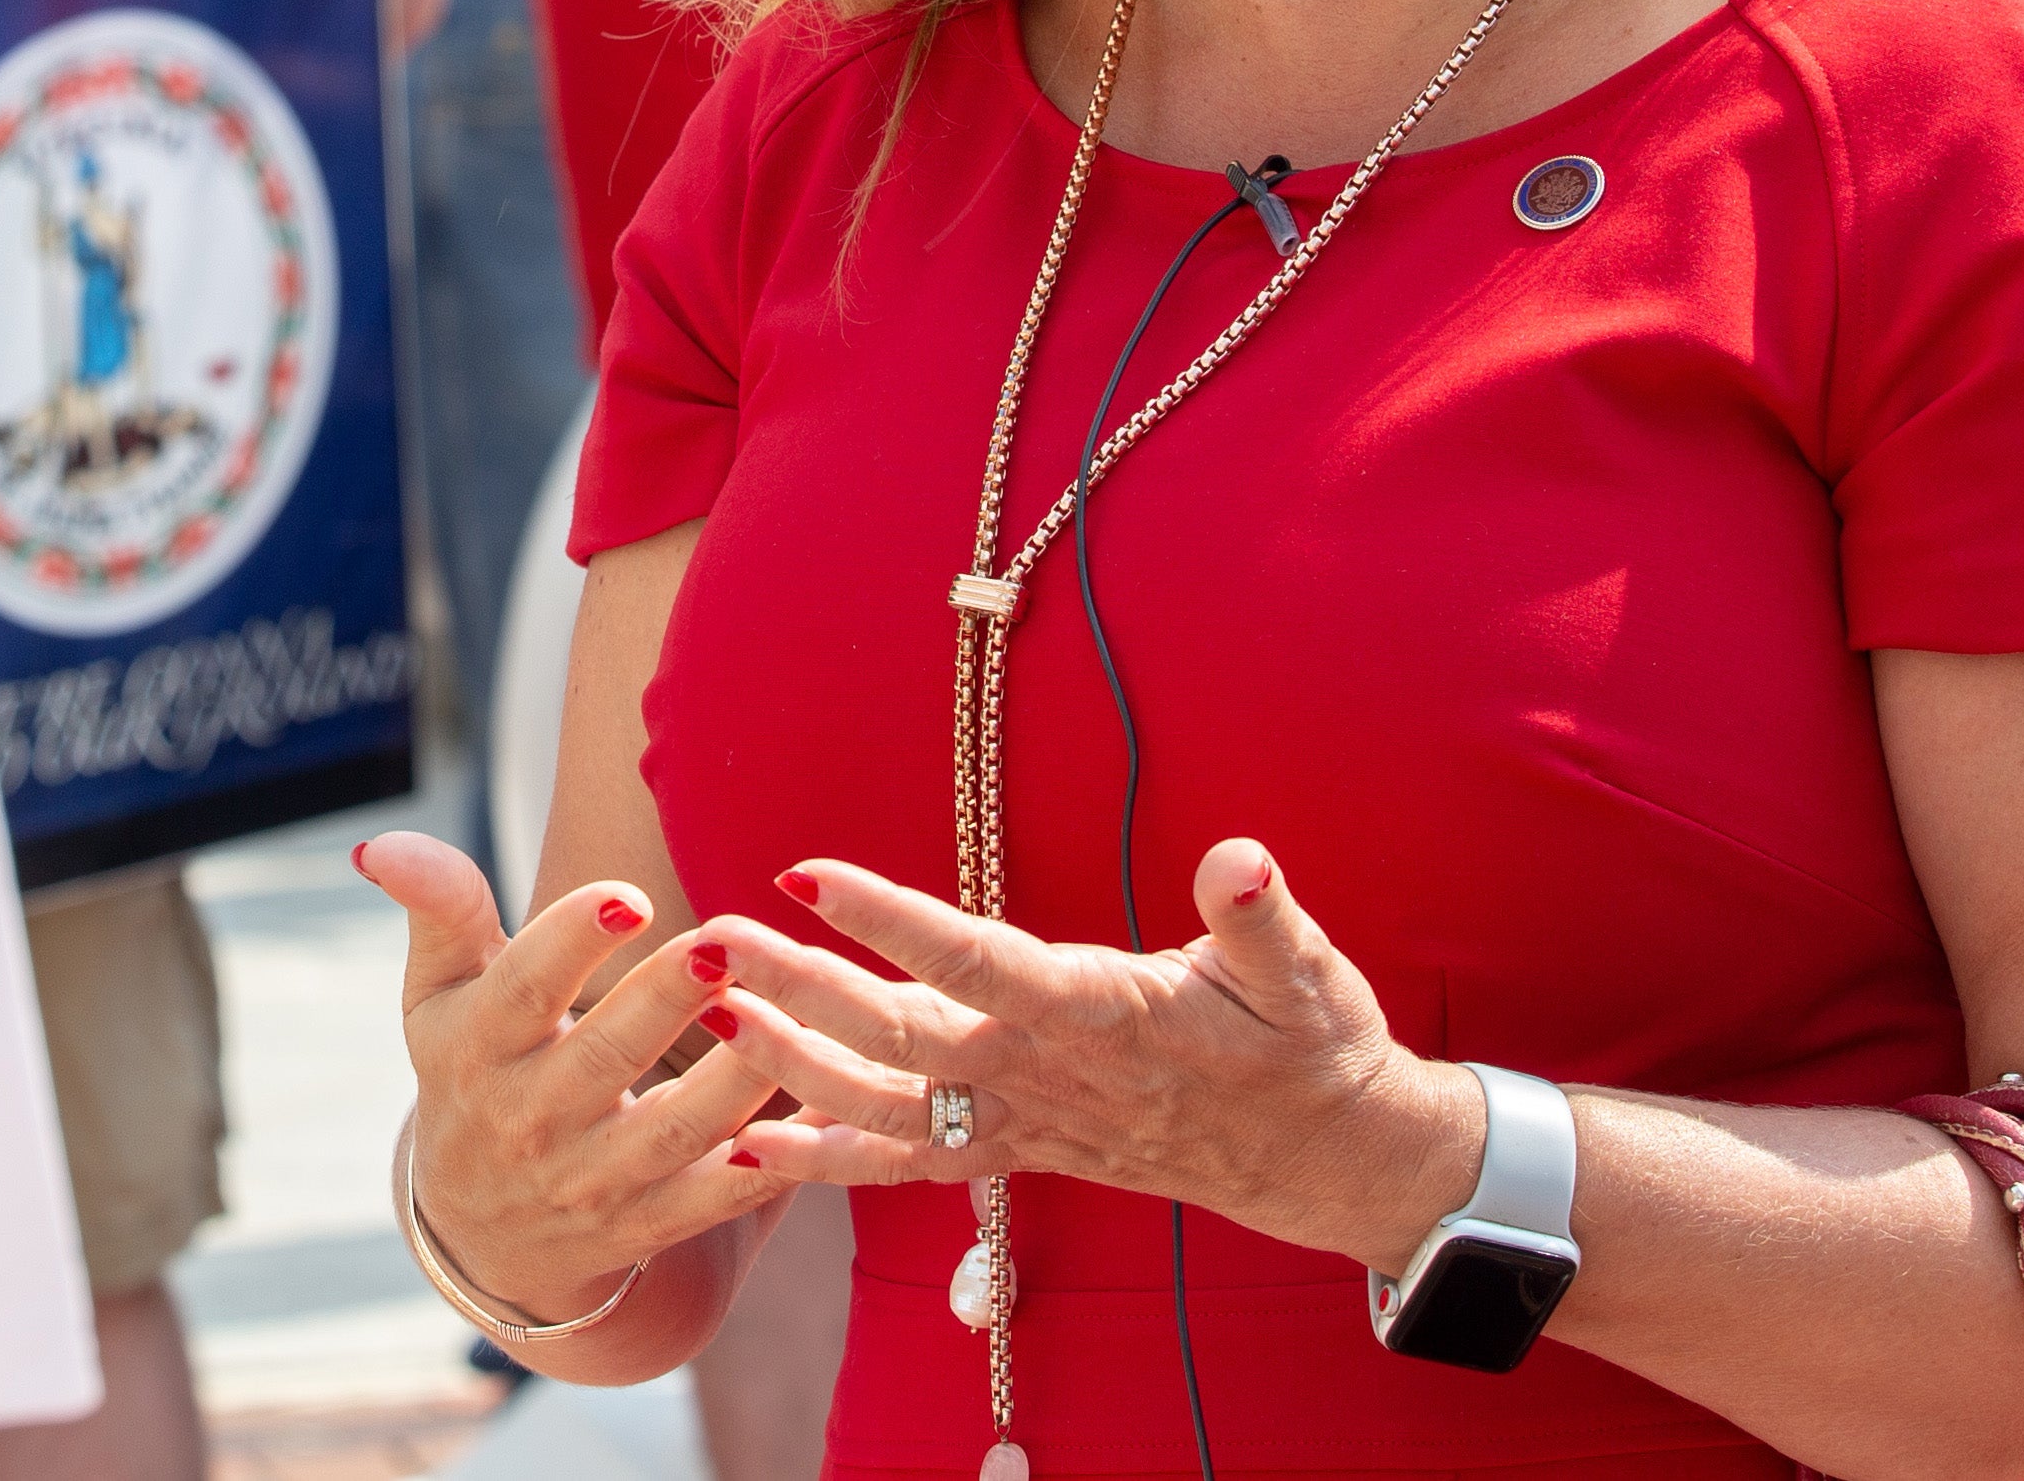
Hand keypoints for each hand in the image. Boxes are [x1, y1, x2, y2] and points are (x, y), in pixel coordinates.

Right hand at [355, 828, 783, 1329]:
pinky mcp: (647, 1224)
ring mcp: (591, 1179)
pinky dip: (764, 1170)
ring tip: (786, 1014)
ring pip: (672, 1132)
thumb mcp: (437, 993)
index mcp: (476, 1047)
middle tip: (728, 940)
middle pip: (607, 1055)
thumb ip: (436, 911)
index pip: (520, 990)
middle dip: (668, 999)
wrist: (484, 1227)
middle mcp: (530, 1117)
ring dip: (734, 1080)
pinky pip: (712, 1200)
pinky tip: (814, 1116)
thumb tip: (378, 843)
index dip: (570, 944)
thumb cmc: (472, 1066)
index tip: (628, 895)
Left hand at [693, 844, 1481, 1269]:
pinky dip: (826, 1158)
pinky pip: (907, 1164)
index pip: (977, 962)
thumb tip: (1240, 858)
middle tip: (705, 937)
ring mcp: (1024, 1124)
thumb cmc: (1307, 1043)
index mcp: (1102, 1016)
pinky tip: (745, 1143)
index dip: (891, 921)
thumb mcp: (1307, 975)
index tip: (806, 872)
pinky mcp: (1016, 1150)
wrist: (1320, 1159)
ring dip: (788, 1061)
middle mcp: (1045, 1077)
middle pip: (899, 1036)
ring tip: (703, 1011)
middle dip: (797, 986)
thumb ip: (1261, 919)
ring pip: (884, 1104)